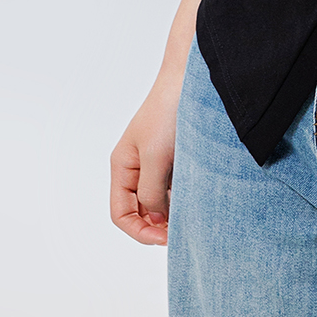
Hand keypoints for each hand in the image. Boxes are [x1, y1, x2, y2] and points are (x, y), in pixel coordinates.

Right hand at [109, 73, 183, 245]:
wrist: (191, 78)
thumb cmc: (168, 112)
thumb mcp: (156, 158)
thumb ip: (151, 192)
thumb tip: (155, 219)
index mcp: (122, 166)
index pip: (120, 213)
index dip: (139, 231)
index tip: (163, 238)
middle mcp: (135, 167)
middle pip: (139, 210)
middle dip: (156, 225)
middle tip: (181, 232)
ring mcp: (155, 161)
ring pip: (158, 199)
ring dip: (170, 212)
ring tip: (191, 215)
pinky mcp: (174, 155)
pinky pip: (173, 185)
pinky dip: (181, 196)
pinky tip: (196, 197)